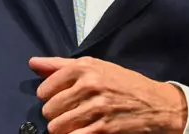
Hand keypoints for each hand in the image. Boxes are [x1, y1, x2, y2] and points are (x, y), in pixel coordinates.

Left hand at [29, 56, 186, 133]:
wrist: (156, 104)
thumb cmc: (123, 83)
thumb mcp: (95, 66)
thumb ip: (60, 65)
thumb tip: (33, 63)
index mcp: (84, 68)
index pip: (45, 88)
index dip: (48, 97)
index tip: (59, 99)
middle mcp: (89, 86)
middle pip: (49, 109)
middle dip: (55, 115)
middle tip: (68, 113)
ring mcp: (97, 109)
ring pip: (57, 126)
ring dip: (62, 129)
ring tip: (73, 124)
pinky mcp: (104, 129)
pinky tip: (81, 132)